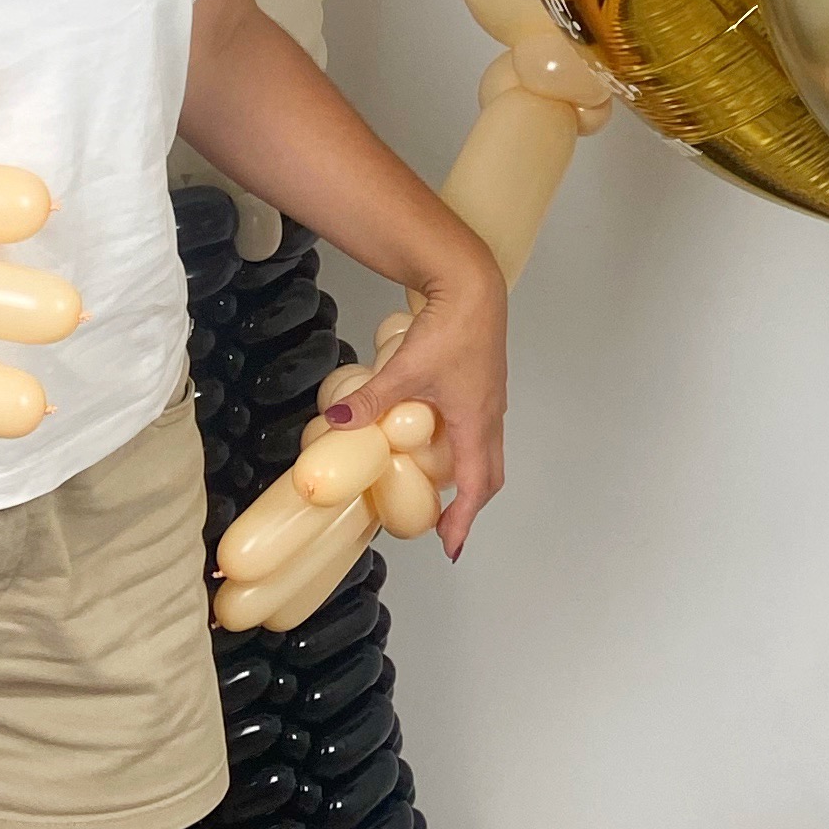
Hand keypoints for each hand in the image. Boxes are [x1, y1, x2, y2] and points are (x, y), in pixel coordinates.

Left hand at [332, 250, 506, 556]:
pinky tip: (433, 436)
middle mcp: (490, 414)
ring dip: (468, 474)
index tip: (450, 546)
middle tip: (445, 524)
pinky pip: (479, 426)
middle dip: (470, 504)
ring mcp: (490, 397)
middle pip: (489, 473)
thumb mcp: (404, 369)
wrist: (472, 283)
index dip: (464, 520)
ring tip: (438, 486)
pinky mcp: (483, 382)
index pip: (477, 486)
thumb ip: (371, 400)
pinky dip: (463, 444)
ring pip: (486, 449)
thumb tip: (337, 422)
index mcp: (476, 421)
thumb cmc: (451, 325)